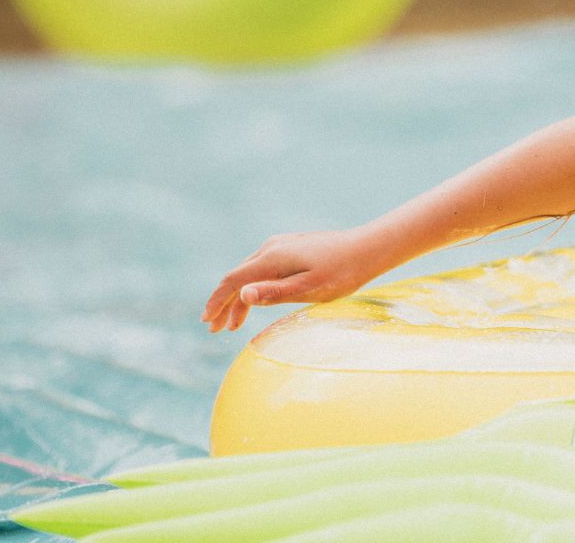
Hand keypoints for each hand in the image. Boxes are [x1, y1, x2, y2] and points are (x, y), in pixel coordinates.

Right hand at [202, 230, 380, 332]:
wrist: (368, 248)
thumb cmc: (343, 273)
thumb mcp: (310, 289)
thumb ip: (275, 292)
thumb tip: (243, 295)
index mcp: (272, 258)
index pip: (233, 281)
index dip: (217, 301)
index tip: (206, 322)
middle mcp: (272, 248)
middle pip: (238, 277)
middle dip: (223, 303)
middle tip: (214, 329)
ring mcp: (281, 246)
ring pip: (250, 274)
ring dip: (239, 298)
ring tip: (233, 325)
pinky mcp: (292, 249)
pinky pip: (264, 270)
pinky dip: (255, 288)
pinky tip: (257, 302)